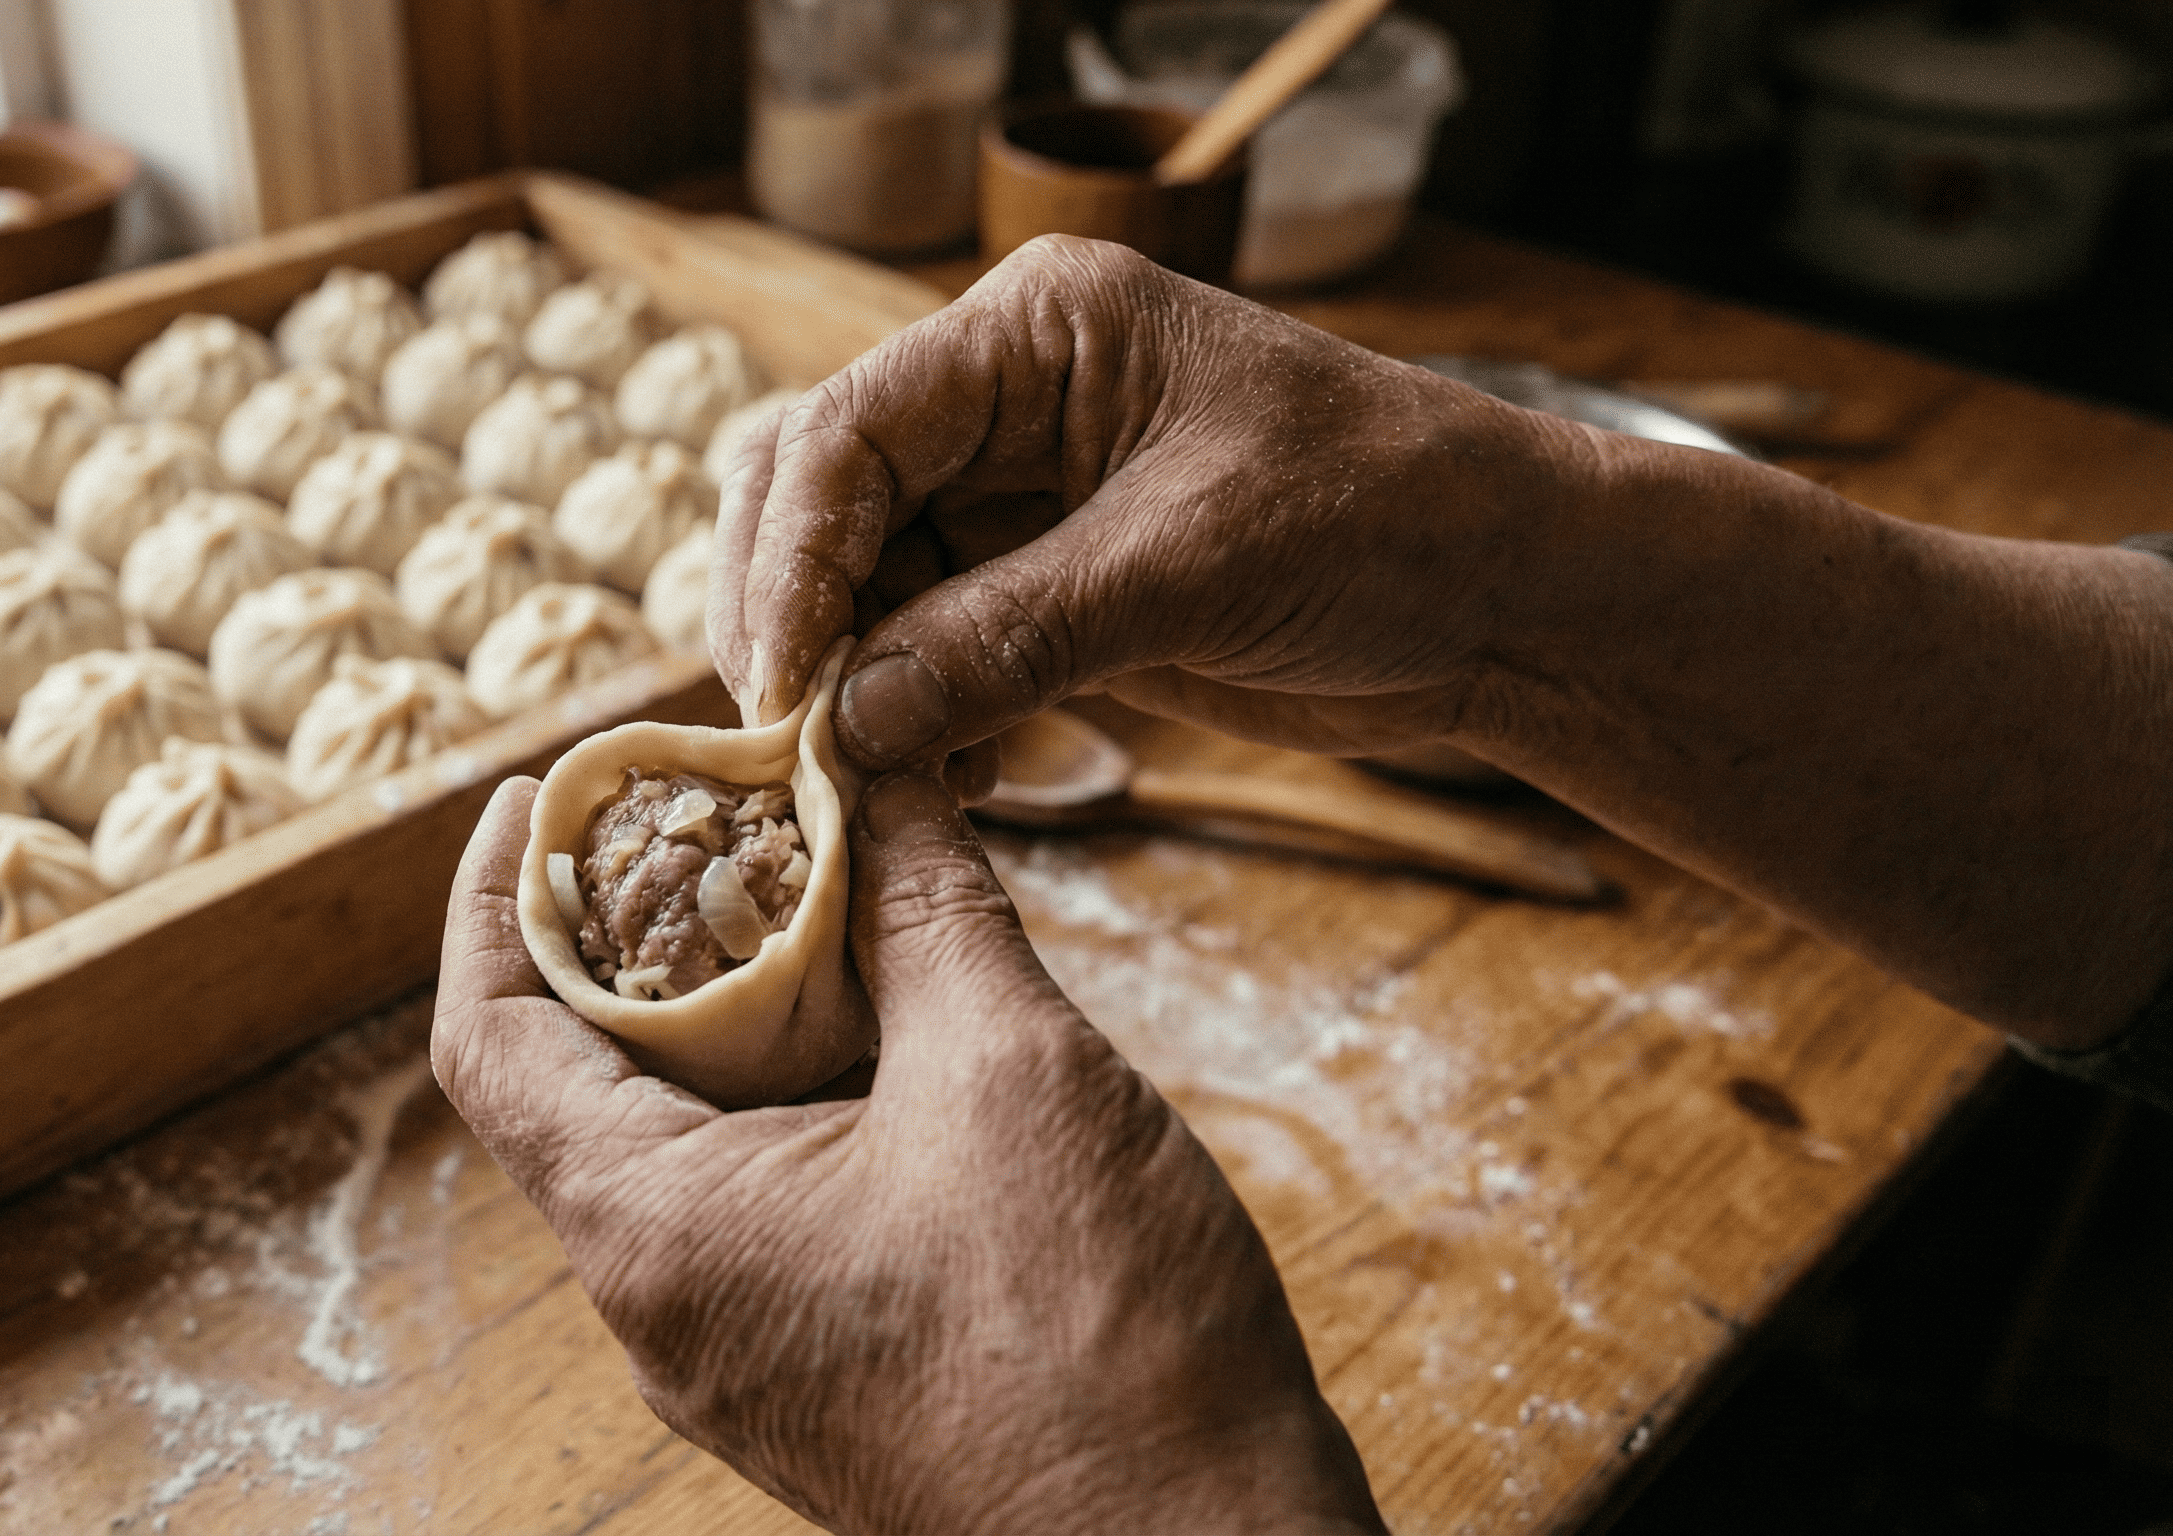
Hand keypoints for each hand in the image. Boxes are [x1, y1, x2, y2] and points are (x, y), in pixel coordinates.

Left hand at [432, 772, 1385, 1535]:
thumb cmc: (1102, 1344)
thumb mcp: (1009, 1071)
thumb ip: (924, 908)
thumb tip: (873, 773)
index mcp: (653, 1230)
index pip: (490, 1039)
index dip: (494, 894)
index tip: (539, 788)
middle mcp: (661, 1304)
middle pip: (580, 1081)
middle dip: (634, 930)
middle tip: (707, 811)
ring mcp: (736, 1350)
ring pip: (679, 1140)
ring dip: (727, 1008)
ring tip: (810, 891)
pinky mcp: (814, 1370)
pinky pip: (753, 1200)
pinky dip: (789, 1090)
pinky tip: (886, 1019)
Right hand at [711, 232, 1602, 765]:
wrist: (1505, 598)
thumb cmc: (1387, 519)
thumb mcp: (1192, 566)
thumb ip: (1009, 635)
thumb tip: (845, 721)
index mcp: (1036, 330)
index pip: (850, 427)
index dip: (794, 556)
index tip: (782, 679)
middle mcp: (1002, 400)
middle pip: (817, 493)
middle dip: (789, 612)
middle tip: (783, 736)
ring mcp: (1013, 497)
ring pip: (855, 581)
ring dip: (841, 680)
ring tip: (848, 780)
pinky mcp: (1039, 589)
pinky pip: (920, 648)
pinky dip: (904, 718)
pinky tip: (924, 786)